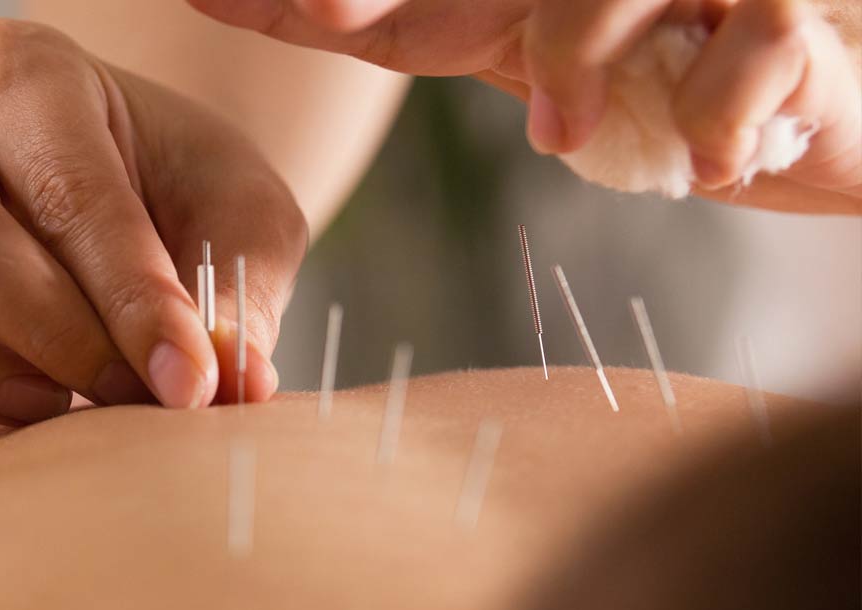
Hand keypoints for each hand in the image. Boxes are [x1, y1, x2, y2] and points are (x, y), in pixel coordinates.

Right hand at [0, 19, 304, 461]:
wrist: (132, 193)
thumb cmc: (182, 195)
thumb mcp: (240, 222)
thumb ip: (238, 295)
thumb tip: (233, 383)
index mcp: (27, 75)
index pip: (63, 184)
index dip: (130, 293)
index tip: (189, 380)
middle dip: (48, 330)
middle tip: (131, 396)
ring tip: (50, 413)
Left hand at [191, 0, 861, 211]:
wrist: (786, 105)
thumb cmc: (619, 74)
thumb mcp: (484, 41)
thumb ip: (371, 19)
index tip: (255, 5)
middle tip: (325, 9)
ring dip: (575, 53)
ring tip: (558, 136)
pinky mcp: (789, 22)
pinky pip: (759, 42)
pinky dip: (720, 111)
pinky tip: (710, 160)